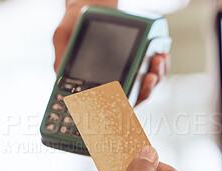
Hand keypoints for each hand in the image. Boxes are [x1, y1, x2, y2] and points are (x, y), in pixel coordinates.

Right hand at [53, 0, 168, 105]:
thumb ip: (61, 56)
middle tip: (149, 78)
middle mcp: (110, 79)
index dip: (119, 108)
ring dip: (155, 77)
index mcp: (91, 82)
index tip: (129, 102)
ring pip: (145, 85)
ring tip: (157, 62)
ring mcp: (125, 71)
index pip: (105, 103)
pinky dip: (160, 65)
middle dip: (145, 90)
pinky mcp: (137, 59)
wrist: (90, 0)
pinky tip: (161, 56)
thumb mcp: (62, 35)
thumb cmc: (74, 19)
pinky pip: (152, 68)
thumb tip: (60, 80)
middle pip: (131, 97)